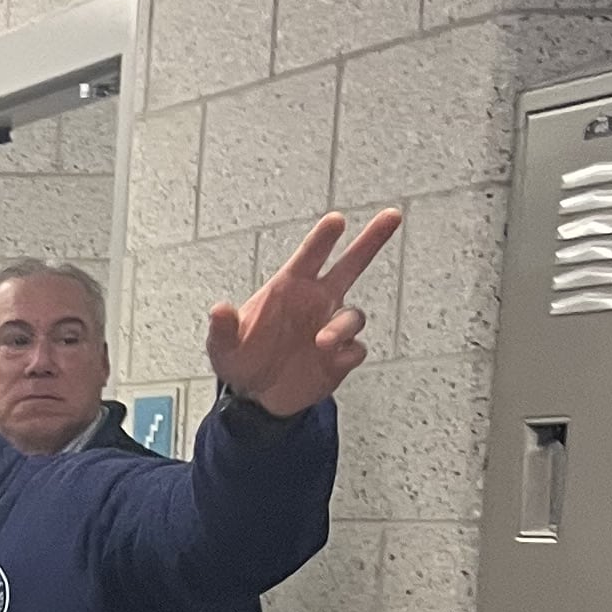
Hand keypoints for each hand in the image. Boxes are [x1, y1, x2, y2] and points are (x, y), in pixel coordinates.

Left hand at [207, 208, 402, 419]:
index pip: (310, 256)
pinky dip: (348, 353)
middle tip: (392, 215)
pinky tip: (333, 360)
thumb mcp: (223, 348)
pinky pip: (356, 350)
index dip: (323, 238)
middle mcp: (316, 301)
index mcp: (289, 288)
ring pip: (353, 315)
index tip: (336, 220)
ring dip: (342, 326)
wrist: (258, 396)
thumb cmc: (241, 360)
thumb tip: (219, 310)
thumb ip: (223, 330)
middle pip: (351, 265)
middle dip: (371, 240)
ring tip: (322, 342)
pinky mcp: (341, 357)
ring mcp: (331, 327)